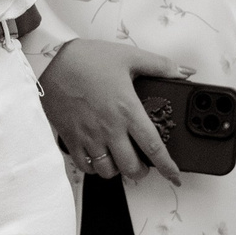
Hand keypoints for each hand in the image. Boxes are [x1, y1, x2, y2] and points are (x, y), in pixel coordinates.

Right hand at [40, 38, 186, 184]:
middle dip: (142, 172)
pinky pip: (85, 166)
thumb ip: (160, 66)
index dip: (168, 167)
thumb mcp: (129, 57)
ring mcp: (88, 137)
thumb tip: (184, 72)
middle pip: (131, 168)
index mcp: (127, 110)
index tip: (175, 177)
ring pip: (108, 171)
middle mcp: (109, 129)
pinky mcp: (71, 138)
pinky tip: (100, 157)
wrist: (51, 61)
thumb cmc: (88, 59)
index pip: (154, 148)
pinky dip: (96, 167)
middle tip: (145, 165)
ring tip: (121, 161)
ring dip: (119, 171)